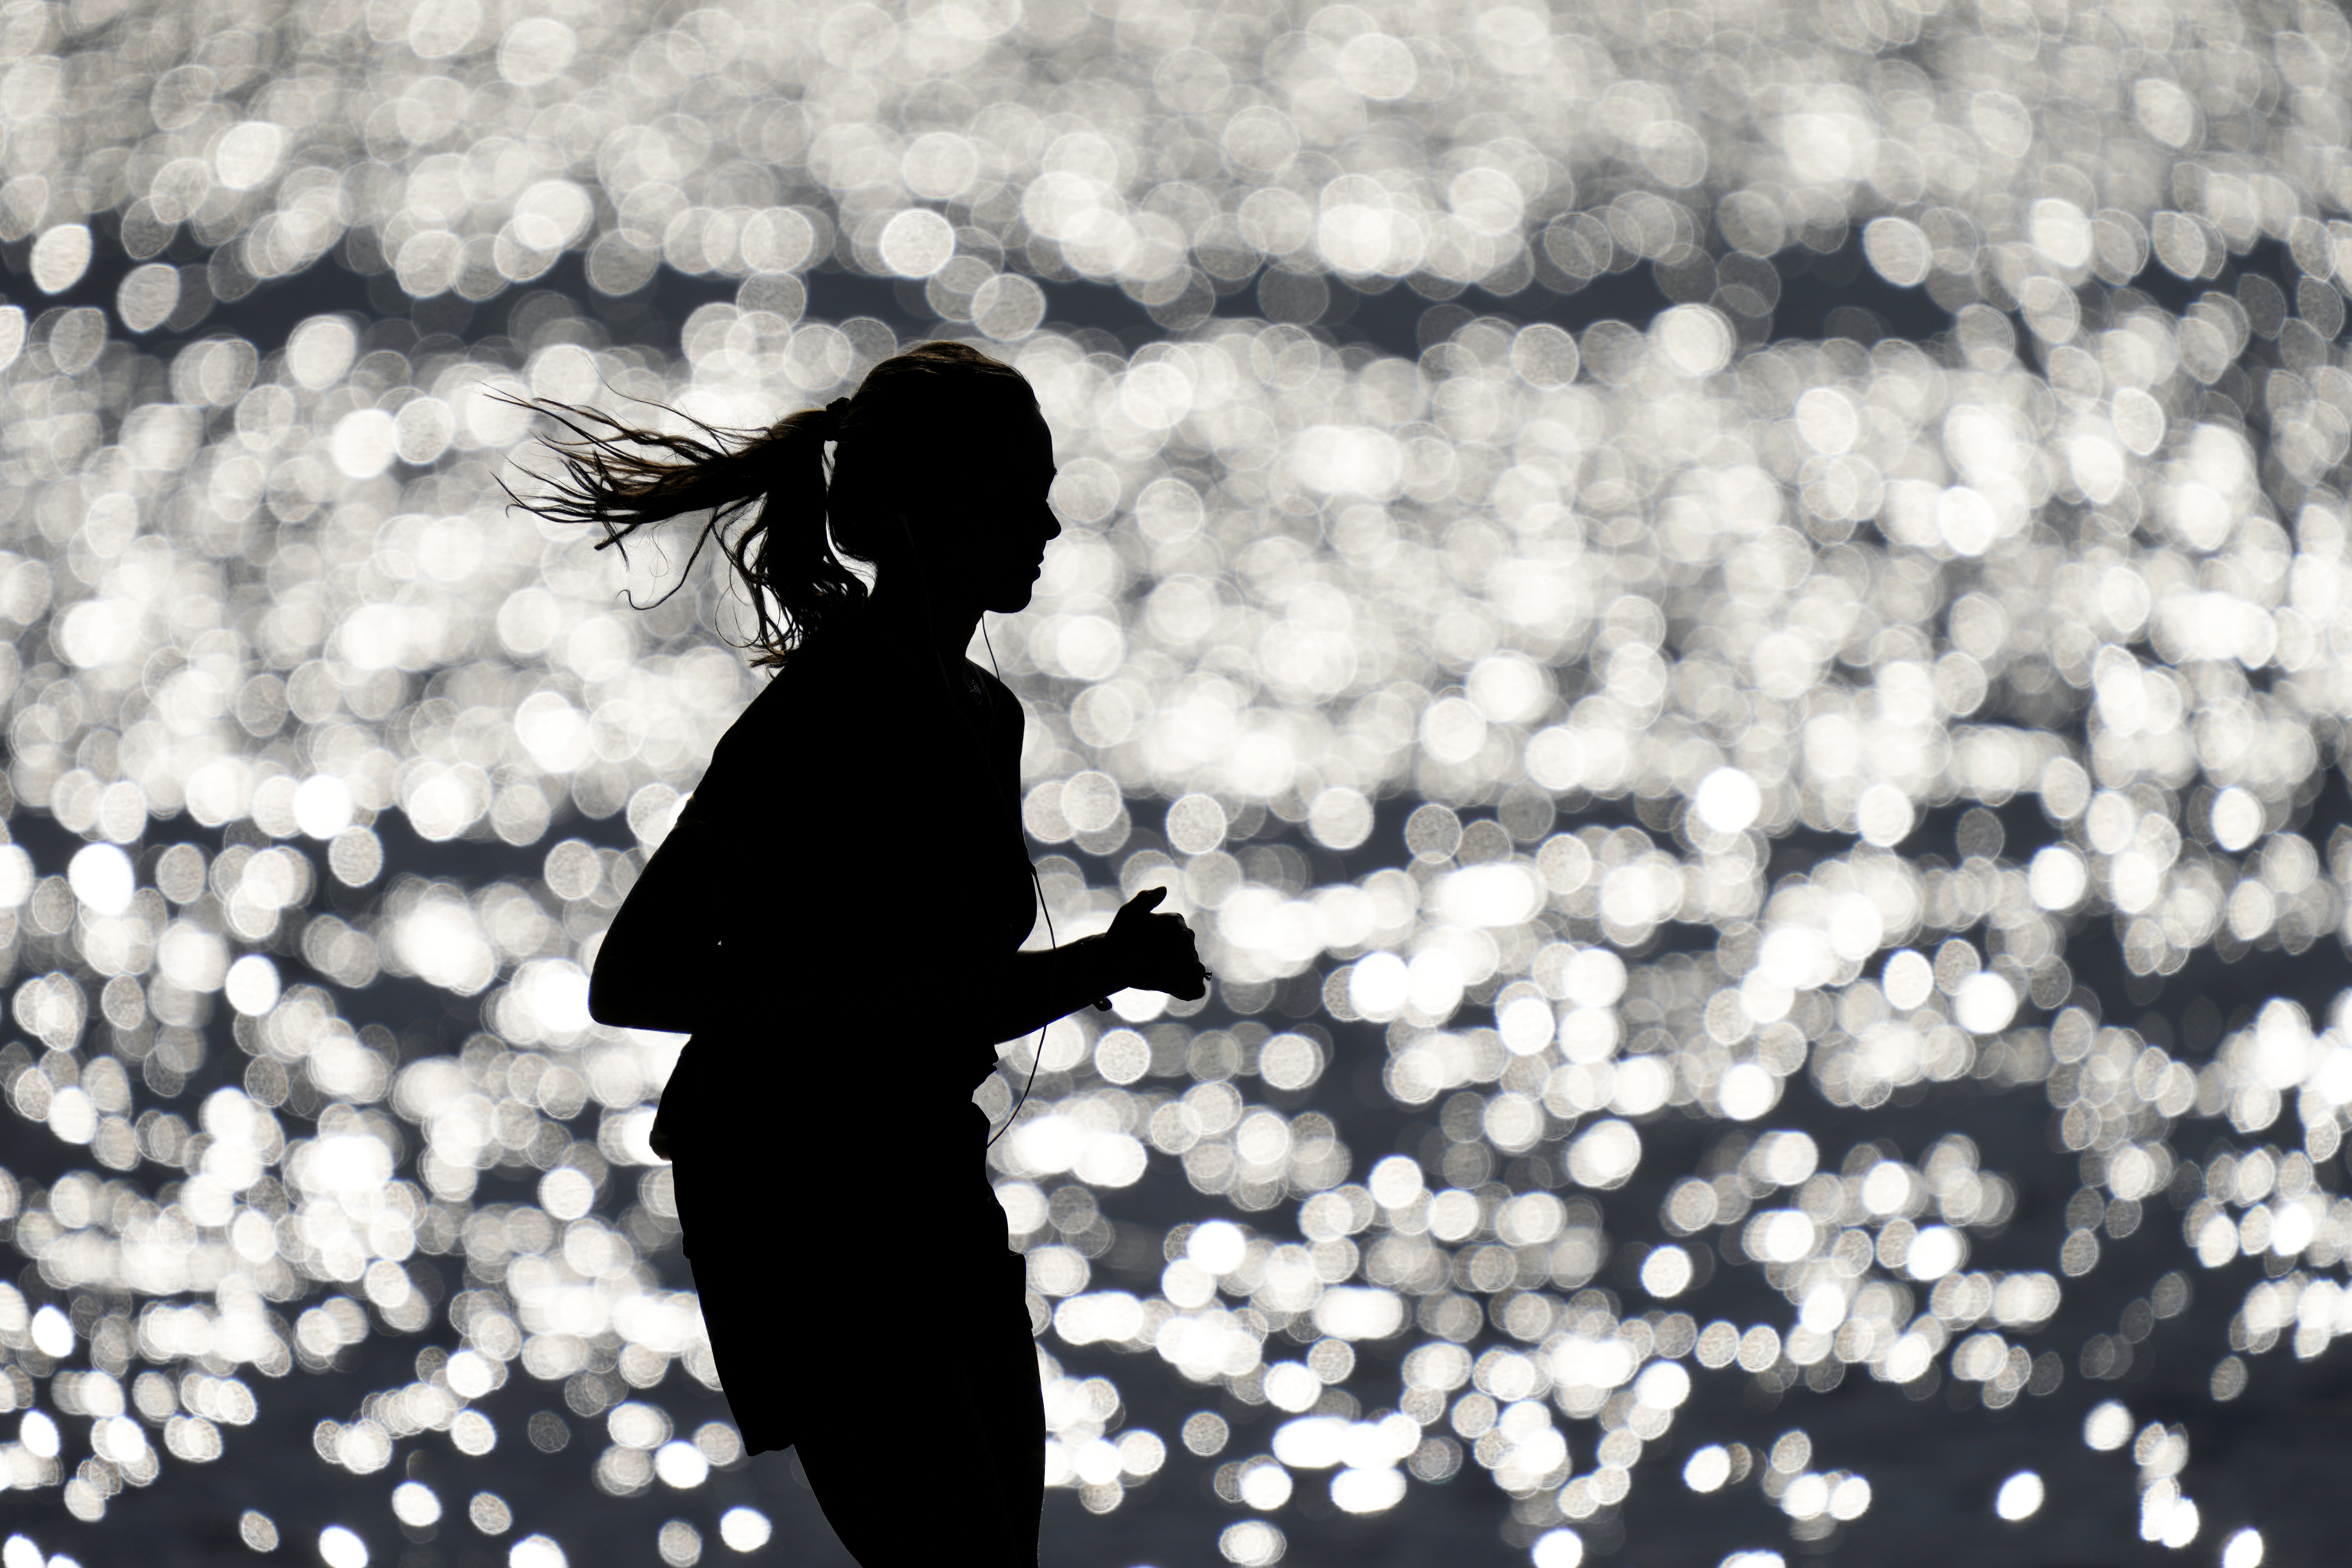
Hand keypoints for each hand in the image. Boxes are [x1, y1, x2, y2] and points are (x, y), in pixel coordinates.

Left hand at [1102, 885, 1211, 1000]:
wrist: (1114, 958)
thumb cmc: (1121, 935)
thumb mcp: (1127, 916)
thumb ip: (1143, 901)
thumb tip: (1164, 889)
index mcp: (1176, 923)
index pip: (1184, 941)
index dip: (1170, 957)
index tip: (1154, 968)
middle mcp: (1186, 940)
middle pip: (1191, 959)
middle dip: (1168, 971)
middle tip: (1144, 976)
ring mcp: (1187, 960)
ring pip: (1196, 974)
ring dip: (1173, 982)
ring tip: (1150, 981)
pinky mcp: (1184, 978)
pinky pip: (1197, 989)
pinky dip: (1185, 991)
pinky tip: (1166, 988)